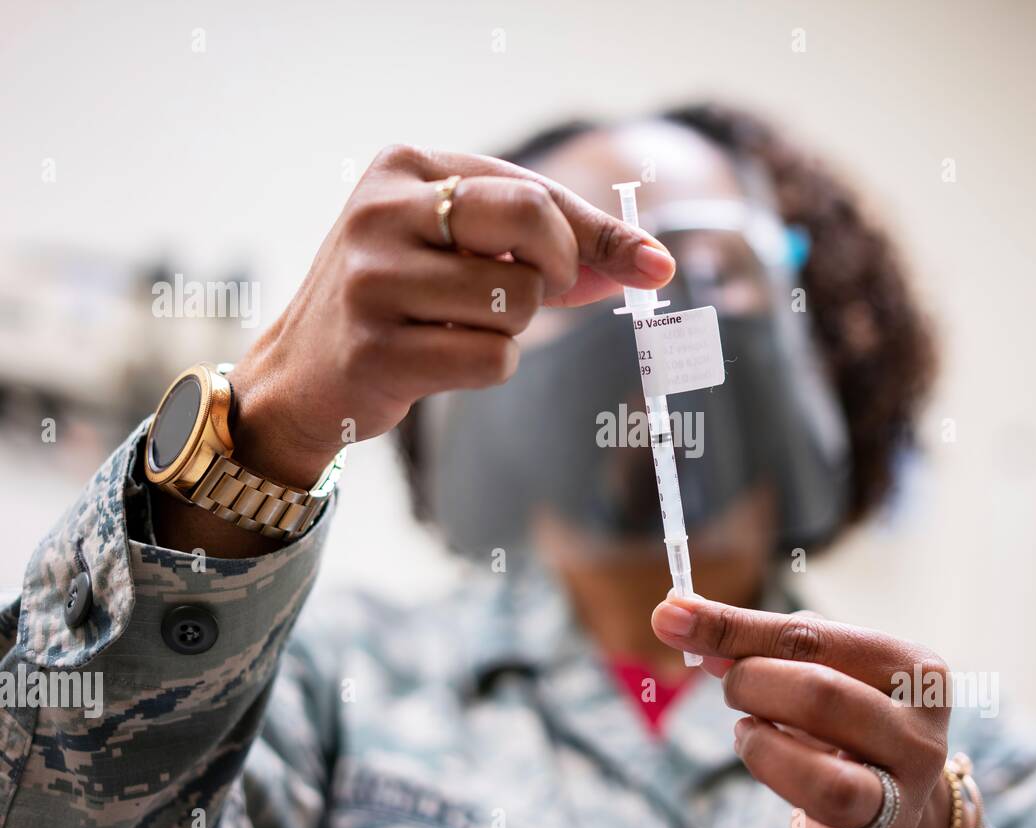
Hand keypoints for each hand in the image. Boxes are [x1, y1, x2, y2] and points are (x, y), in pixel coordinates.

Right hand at [228, 145, 675, 488]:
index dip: (599, 235)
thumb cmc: (401, 299)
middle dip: (556, 270)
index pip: (535, 192)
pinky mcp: (376, 350)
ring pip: (517, 302)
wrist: (303, 372)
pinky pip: (493, 358)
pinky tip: (438, 359)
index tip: (653, 267)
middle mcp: (382, 211)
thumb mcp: (463, 247)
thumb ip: (553, 245)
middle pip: (532, 225)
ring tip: (455, 325)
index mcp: (406, 167)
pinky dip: (488, 366)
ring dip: (510, 327)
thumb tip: (651, 265)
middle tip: (535, 292)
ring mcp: (373, 280)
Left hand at [651, 595, 954, 827]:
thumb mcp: (818, 663)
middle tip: (733, 692)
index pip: (809, 639)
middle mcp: (919, 733)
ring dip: (768, 758)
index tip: (672, 620)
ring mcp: (910, 797)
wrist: (900, 782)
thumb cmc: (847, 709)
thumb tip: (677, 618)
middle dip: (753, 687)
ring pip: (832, 786)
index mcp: (912, 670)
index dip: (733, 630)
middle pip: (821, 698)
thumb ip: (754, 642)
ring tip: (751, 739)